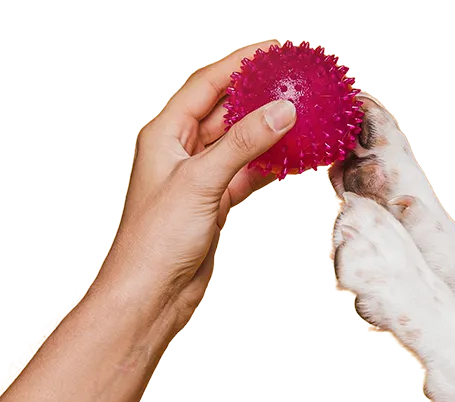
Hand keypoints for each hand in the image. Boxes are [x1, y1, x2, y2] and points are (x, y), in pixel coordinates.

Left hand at [98, 40, 296, 324]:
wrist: (150, 295)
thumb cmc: (156, 240)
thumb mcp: (201, 181)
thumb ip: (243, 143)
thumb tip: (282, 111)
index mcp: (165, 134)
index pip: (208, 85)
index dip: (241, 65)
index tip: (274, 53)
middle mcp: (181, 151)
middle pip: (226, 110)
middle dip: (260, 95)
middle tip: (296, 82)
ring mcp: (199, 177)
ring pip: (241, 142)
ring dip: (270, 131)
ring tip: (304, 115)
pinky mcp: (214, 202)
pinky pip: (248, 172)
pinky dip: (271, 164)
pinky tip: (295, 157)